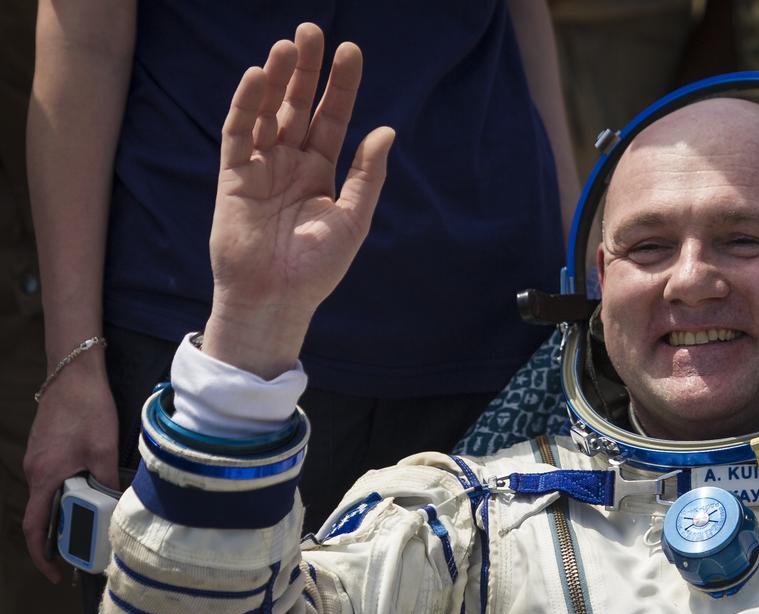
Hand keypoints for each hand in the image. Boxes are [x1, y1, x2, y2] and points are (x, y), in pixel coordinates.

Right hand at [22, 361, 119, 581]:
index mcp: (44, 476)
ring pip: (48, 498)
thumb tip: (116, 508)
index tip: (55, 575)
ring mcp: (37, 459)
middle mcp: (34, 470)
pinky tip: (89, 496)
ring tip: (91, 527)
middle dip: (58, 539)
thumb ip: (107, 483)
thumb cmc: (88, 409)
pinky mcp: (45, 450)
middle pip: (41, 516)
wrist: (73, 374)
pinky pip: (52, 482)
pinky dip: (66, 496)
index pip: (34, 526)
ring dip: (66, 515)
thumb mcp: (104, 450)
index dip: (42, 555)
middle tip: (82, 555)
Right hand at [205, 23, 394, 377]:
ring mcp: (260, 166)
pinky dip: (245, 105)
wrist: (276, 299)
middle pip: (297, 105)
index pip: (331, 118)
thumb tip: (386, 131)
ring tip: (288, 45)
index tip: (351, 52)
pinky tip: (256, 77)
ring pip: (267, 111)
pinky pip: (237, 132)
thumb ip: (367, 176)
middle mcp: (289, 162)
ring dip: (275, 78)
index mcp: (320, 172)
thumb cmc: (316, 268)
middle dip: (305, 69)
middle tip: (314, 31)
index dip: (340, 86)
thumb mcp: (352, 219)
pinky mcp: (233, 175)